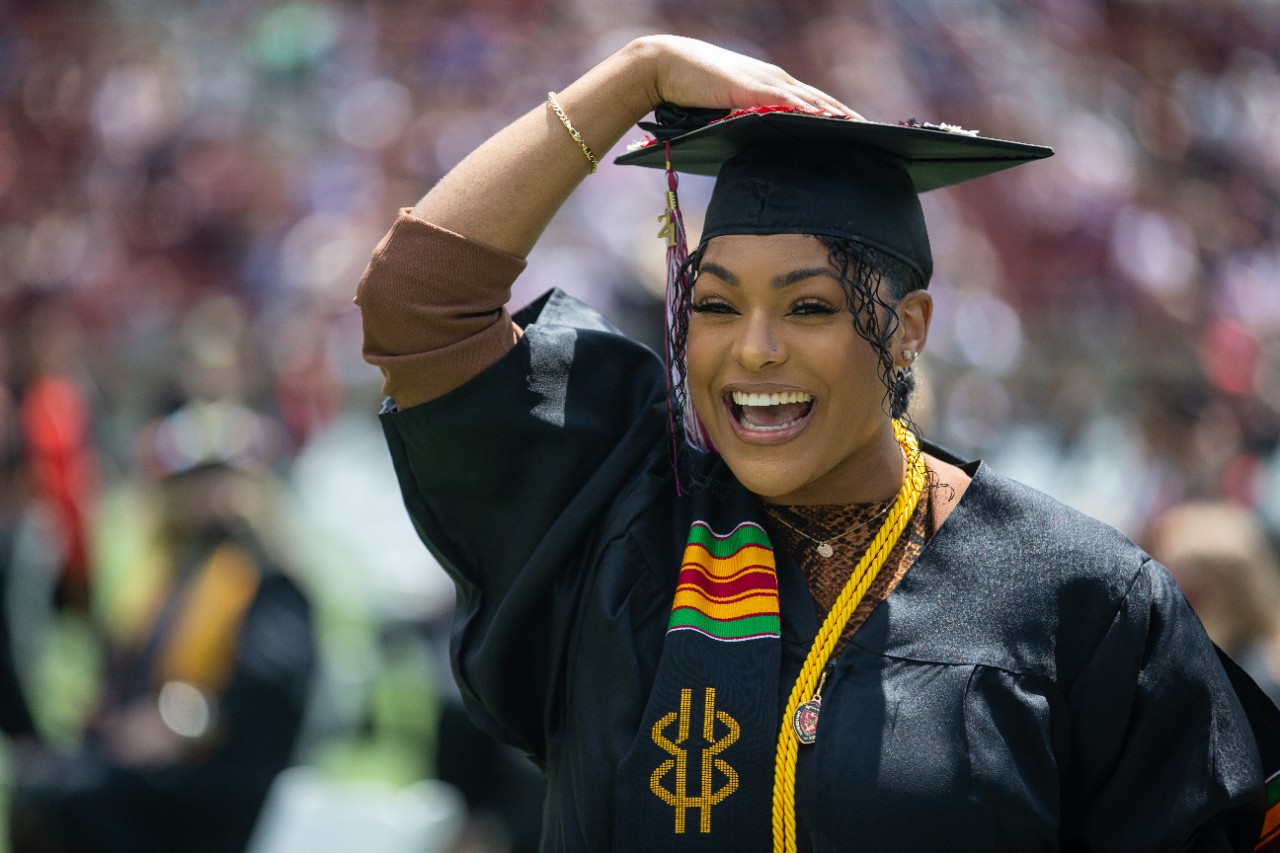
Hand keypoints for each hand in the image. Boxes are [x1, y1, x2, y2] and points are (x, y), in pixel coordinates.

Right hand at [639, 35, 860, 119]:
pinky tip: (829, 122)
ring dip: (839, 117)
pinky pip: (788, 101)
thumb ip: (745, 124)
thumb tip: (758, 149)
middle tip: (877, 137)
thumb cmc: (689, 91)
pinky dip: (810, 111)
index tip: (861, 133)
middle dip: (850, 119)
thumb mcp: (725, 110)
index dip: (839, 117)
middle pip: (822, 101)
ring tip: (865, 133)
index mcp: (771, 86)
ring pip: (812, 101)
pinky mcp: (751, 88)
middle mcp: (775, 80)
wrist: (664, 66)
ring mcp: (765, 82)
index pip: (813, 103)